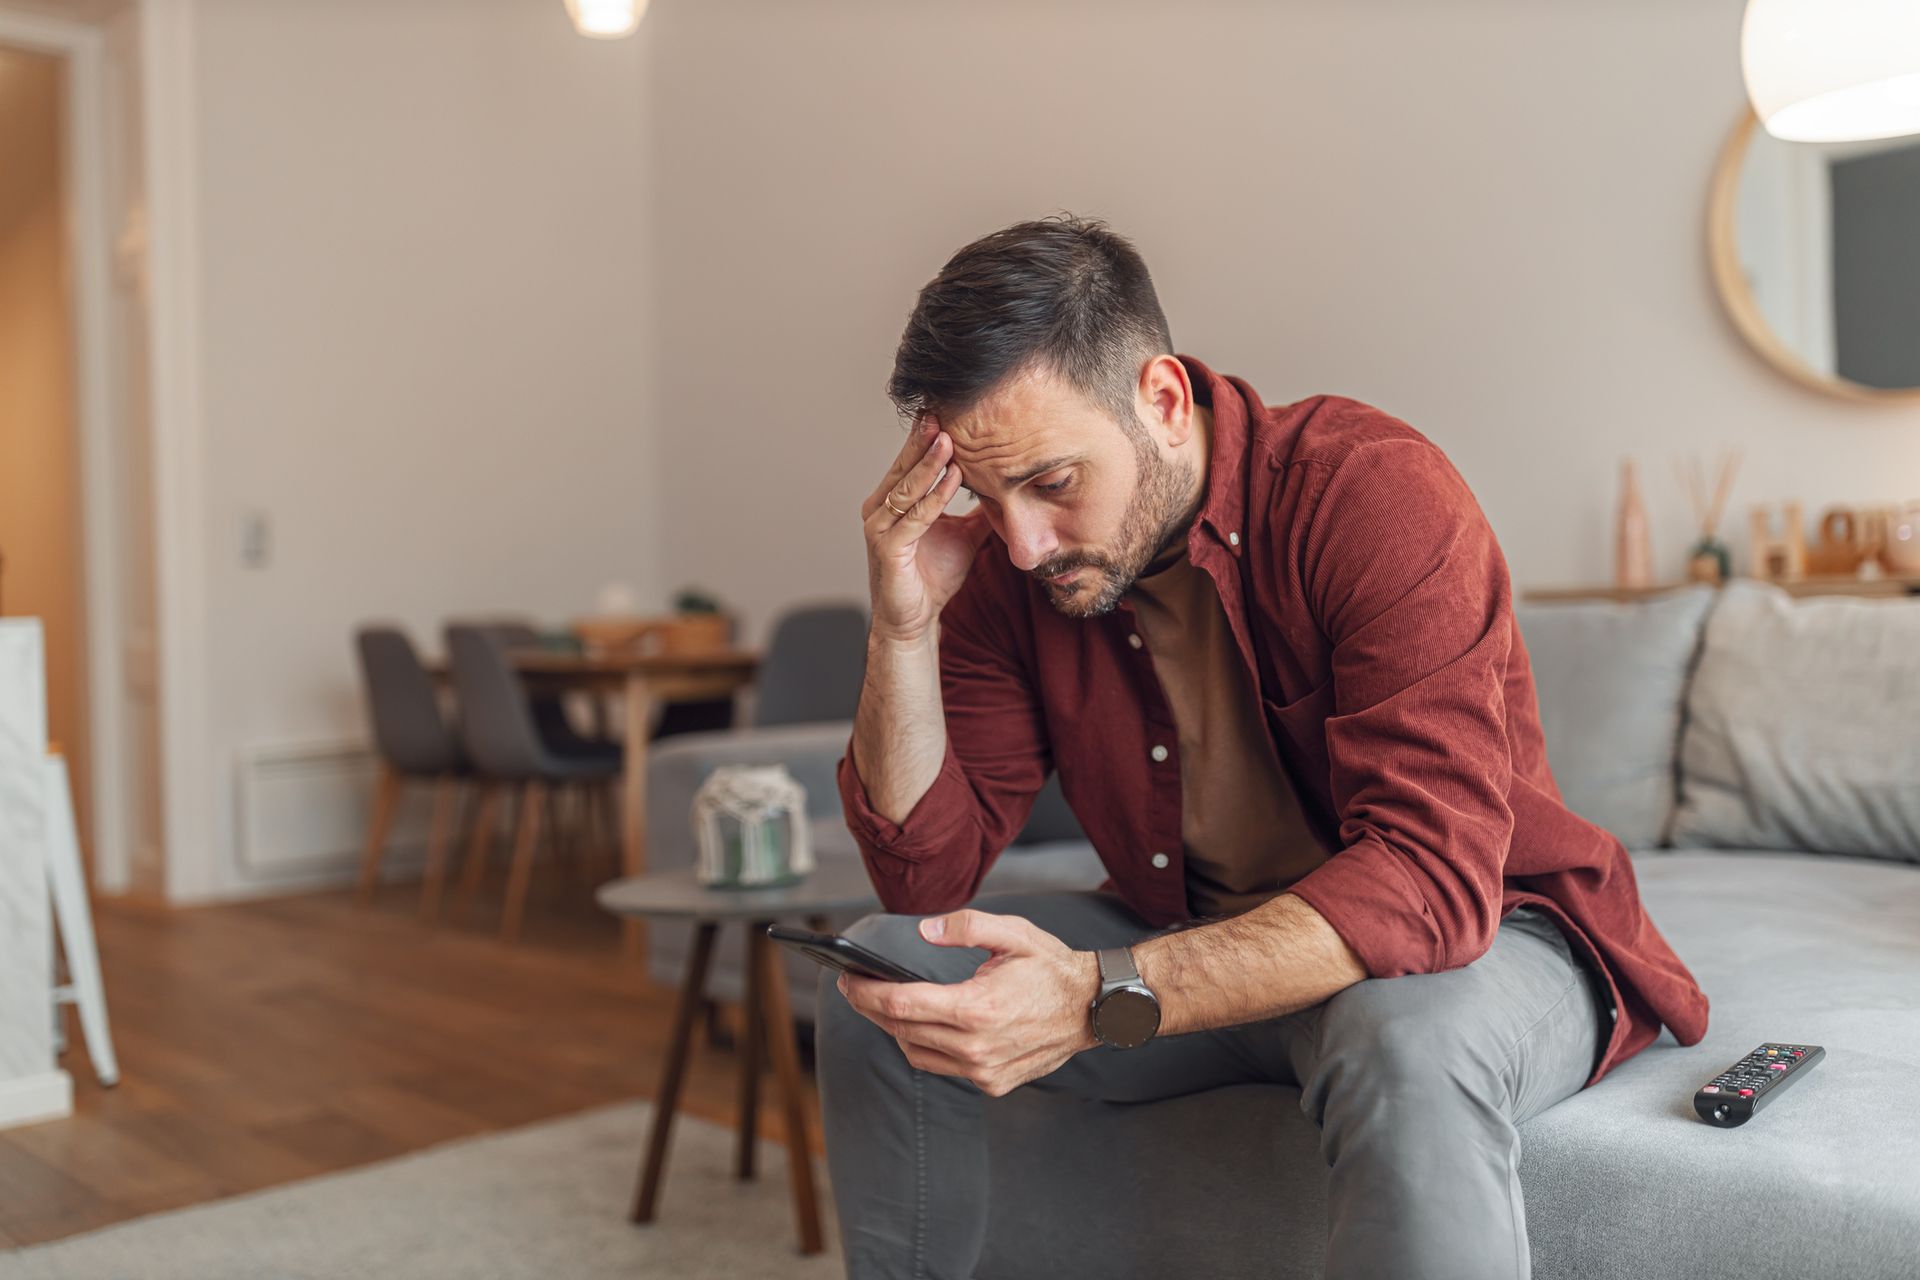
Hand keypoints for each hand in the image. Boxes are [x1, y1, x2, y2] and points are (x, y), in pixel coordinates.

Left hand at [837, 909, 1101, 1096]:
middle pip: (900, 1030)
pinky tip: (925, 1026)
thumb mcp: (1013, 932)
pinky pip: (943, 1067)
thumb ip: (964, 926)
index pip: (900, 1004)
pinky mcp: (993, 1083)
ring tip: (885, 1005)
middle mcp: (976, 1046)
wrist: (1094, 1009)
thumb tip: (923, 931)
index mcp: (976, 1008)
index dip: (865, 992)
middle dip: (870, 1007)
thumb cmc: (1052, 968)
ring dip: (896, 1030)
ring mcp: (984, 1070)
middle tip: (854, 986)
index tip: (847, 978)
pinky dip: (926, 1047)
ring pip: (916, 1054)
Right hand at [861, 414, 994, 644]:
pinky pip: (914, 518)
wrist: (915, 620)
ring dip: (930, 463)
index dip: (926, 438)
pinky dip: (935, 497)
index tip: (946, 412)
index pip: (910, 462)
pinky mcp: (888, 549)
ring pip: (908, 488)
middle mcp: (880, 510)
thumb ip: (977, 511)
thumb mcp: (963, 535)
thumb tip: (1005, 488)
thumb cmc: (932, 577)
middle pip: (904, 467)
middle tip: (941, 411)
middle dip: (924, 440)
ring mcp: (880, 529)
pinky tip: (953, 479)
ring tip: (949, 440)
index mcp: (892, 502)